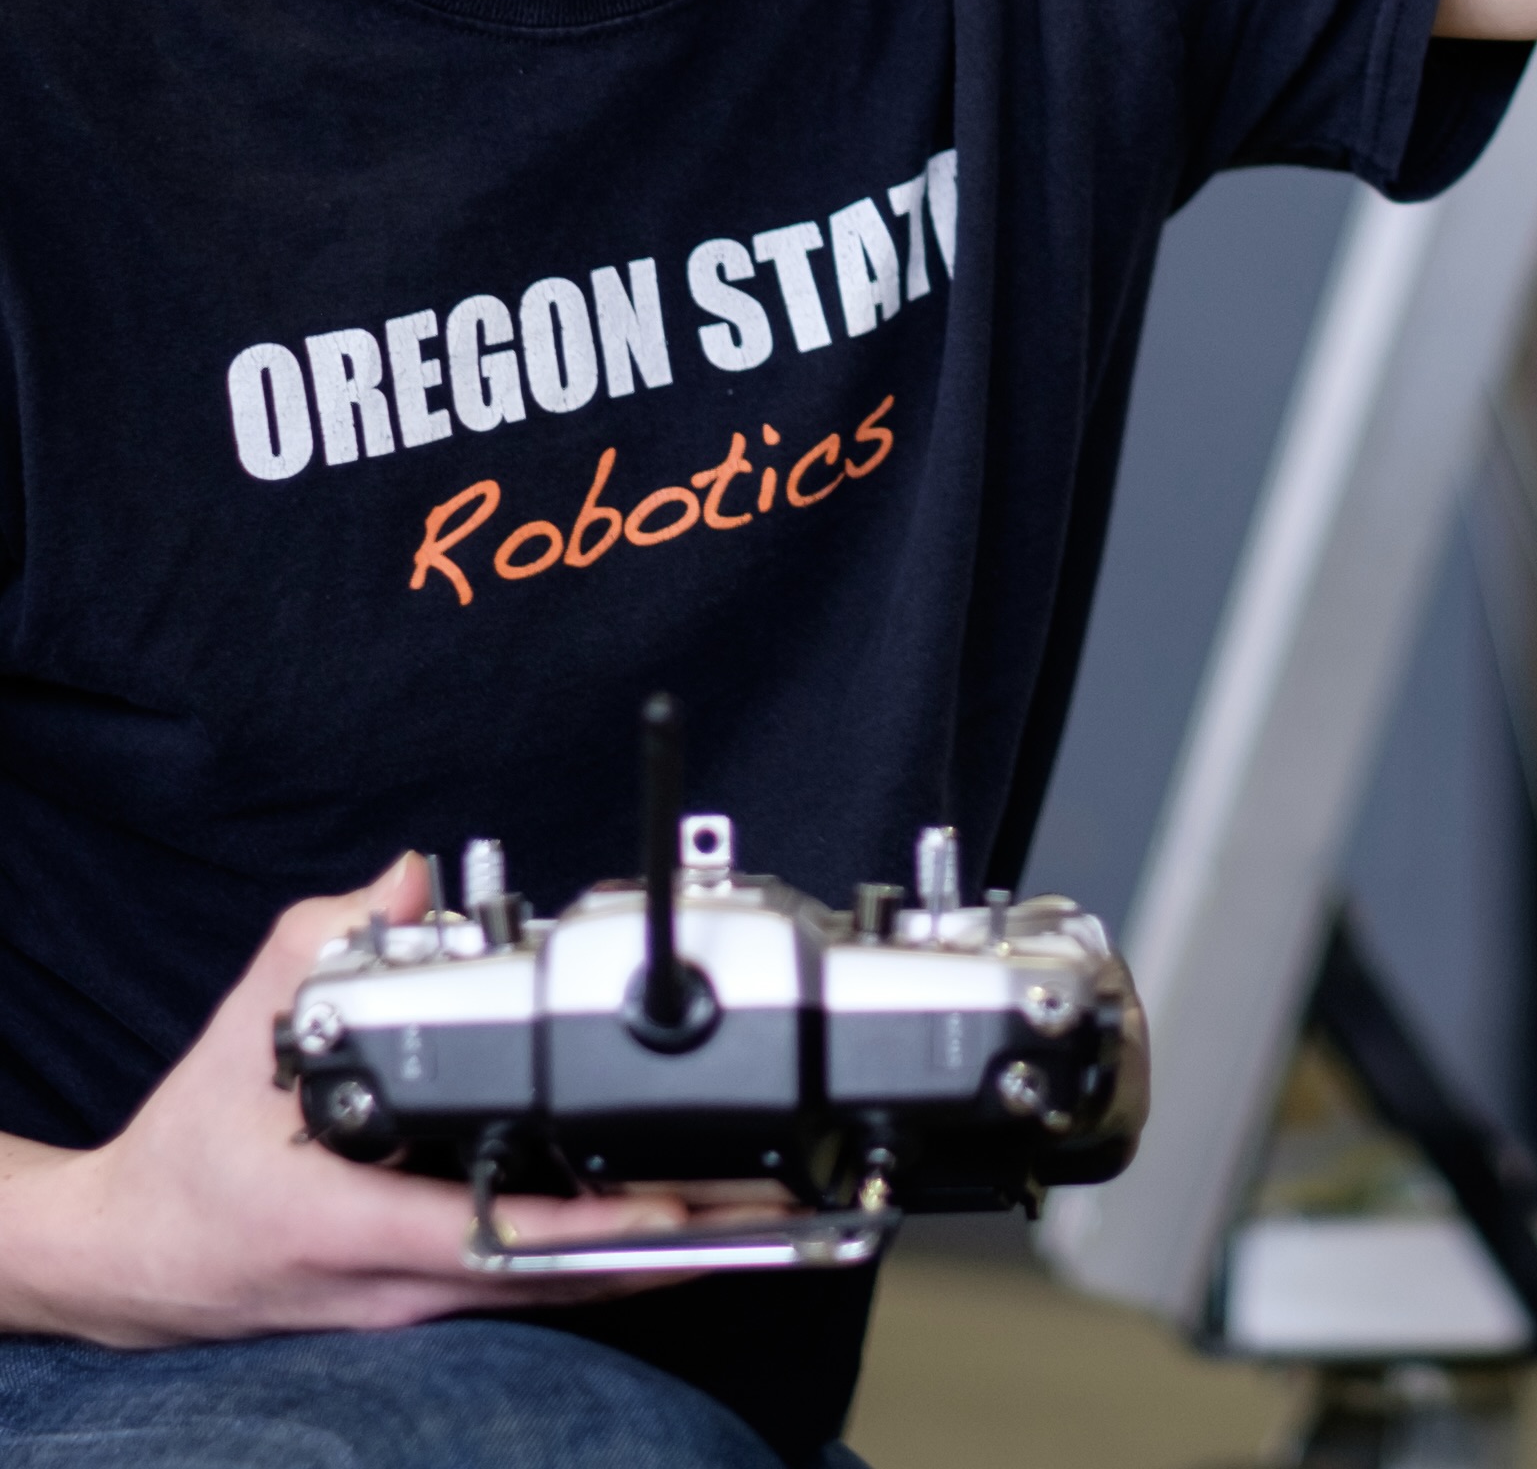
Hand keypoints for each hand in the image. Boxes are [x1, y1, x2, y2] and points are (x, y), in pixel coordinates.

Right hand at [0, 855, 700, 1344]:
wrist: (129, 1257)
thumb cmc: (188, 1155)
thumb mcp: (242, 1033)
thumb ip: (326, 942)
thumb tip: (409, 881)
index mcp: (345, 1225)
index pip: (485, 1234)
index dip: (585, 1230)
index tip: (667, 1212)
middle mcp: (390, 1281)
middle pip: (548, 1277)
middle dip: (659, 1245)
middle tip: (758, 1203)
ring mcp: (411, 1304)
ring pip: (550, 1294)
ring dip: (650, 1260)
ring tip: (749, 1215)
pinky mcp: (425, 1300)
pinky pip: (528, 1288)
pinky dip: (600, 1264)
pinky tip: (670, 1231)